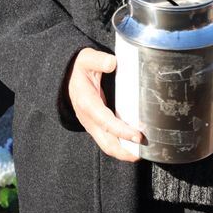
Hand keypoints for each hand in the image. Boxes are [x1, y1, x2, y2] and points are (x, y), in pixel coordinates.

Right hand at [67, 47, 140, 161]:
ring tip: (142, 152)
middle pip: (107, 142)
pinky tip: (134, 146)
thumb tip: (112, 63)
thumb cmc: (80, 69)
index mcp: (87, 103)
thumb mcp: (86, 59)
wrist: (68, 77)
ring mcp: (92, 125)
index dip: (121, 131)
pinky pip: (109, 142)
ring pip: (108, 146)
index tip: (138, 136)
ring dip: (124, 152)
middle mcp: (88, 118)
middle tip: (144, 150)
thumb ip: (98, 60)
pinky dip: (121, 147)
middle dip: (125, 151)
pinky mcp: (96, 127)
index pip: (105, 122)